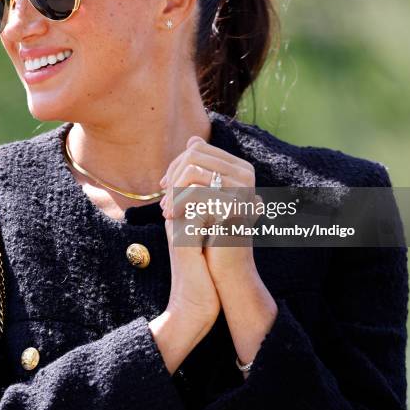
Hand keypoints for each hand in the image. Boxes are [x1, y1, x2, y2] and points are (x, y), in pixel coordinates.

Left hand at [160, 135, 261, 285]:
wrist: (226, 270)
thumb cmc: (211, 231)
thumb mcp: (204, 196)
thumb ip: (200, 169)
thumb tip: (193, 139)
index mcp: (240, 167)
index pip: (197, 148)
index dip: (176, 165)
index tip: (166, 187)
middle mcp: (246, 173)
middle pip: (193, 155)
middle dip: (172, 176)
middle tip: (163, 201)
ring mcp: (242, 188)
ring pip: (192, 171)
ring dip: (173, 191)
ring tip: (166, 211)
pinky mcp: (234, 206)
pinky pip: (195, 192)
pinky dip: (178, 203)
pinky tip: (170, 217)